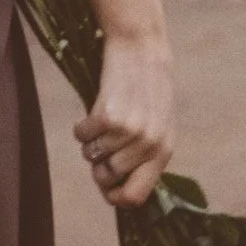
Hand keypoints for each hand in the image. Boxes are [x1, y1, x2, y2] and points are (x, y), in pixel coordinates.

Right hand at [76, 27, 174, 208]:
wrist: (141, 48)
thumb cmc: (147, 88)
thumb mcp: (158, 125)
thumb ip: (145, 155)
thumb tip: (116, 187)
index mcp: (164, 151)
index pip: (136, 195)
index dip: (114, 197)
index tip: (105, 188)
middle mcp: (148, 145)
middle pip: (108, 177)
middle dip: (97, 166)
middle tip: (99, 148)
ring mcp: (128, 131)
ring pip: (92, 156)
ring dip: (90, 143)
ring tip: (101, 123)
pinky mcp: (107, 116)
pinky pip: (81, 135)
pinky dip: (81, 126)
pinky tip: (93, 111)